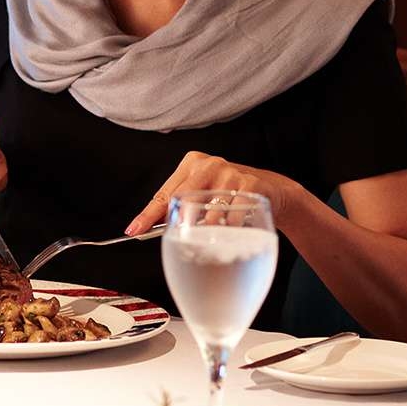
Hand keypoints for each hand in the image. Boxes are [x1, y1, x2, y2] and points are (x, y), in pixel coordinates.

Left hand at [128, 151, 297, 235]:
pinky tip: (234, 229)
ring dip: (210, 230)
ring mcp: (230, 172)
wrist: (272, 191)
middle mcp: (209, 164)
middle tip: (182, 240)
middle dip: (181, 224)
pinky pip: (234, 216)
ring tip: (215, 237)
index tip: (134, 230)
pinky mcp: (251, 184)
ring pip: (209, 211)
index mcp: (192, 165)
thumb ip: (183, 207)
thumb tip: (153, 229)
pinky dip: (231, 228)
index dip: (148, 215)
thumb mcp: (205, 195)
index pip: (165, 193)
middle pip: (184, 199)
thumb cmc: (230, 196)